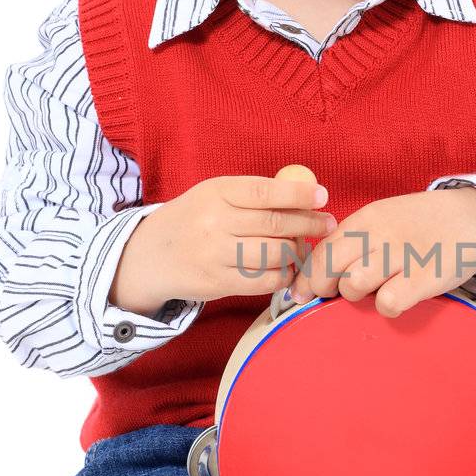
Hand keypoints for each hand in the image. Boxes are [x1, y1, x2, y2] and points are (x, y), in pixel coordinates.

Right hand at [109, 174, 337, 315]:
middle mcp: (215, 222)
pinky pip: (264, 281)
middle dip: (309, 225)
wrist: (147, 256)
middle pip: (275, 225)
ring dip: (297, 252)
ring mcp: (215, 255)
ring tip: (303, 248)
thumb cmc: (193, 220)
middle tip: (327, 224)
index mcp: (216, 192)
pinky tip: (288, 269)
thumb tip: (305, 196)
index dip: (299, 194)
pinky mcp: (218, 283)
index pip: (266, 191)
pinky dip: (283, 275)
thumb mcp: (213, 195)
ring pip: (274, 254)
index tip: (322, 197)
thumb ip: (252, 195)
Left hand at [288, 187, 475, 318]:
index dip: (306, 277)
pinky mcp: (423, 278)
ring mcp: (401, 256)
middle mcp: (378, 234)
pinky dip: (389, 306)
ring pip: (353, 286)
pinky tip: (399, 297)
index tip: (302, 293)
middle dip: (322, 288)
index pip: (321, 250)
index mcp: (365, 219)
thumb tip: (315, 272)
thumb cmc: (421, 225)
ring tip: (375, 289)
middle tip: (333, 295)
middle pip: (328, 268)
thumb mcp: (383, 219)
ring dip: (358, 295)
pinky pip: (387, 303)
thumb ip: (352, 240)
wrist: (472, 219)